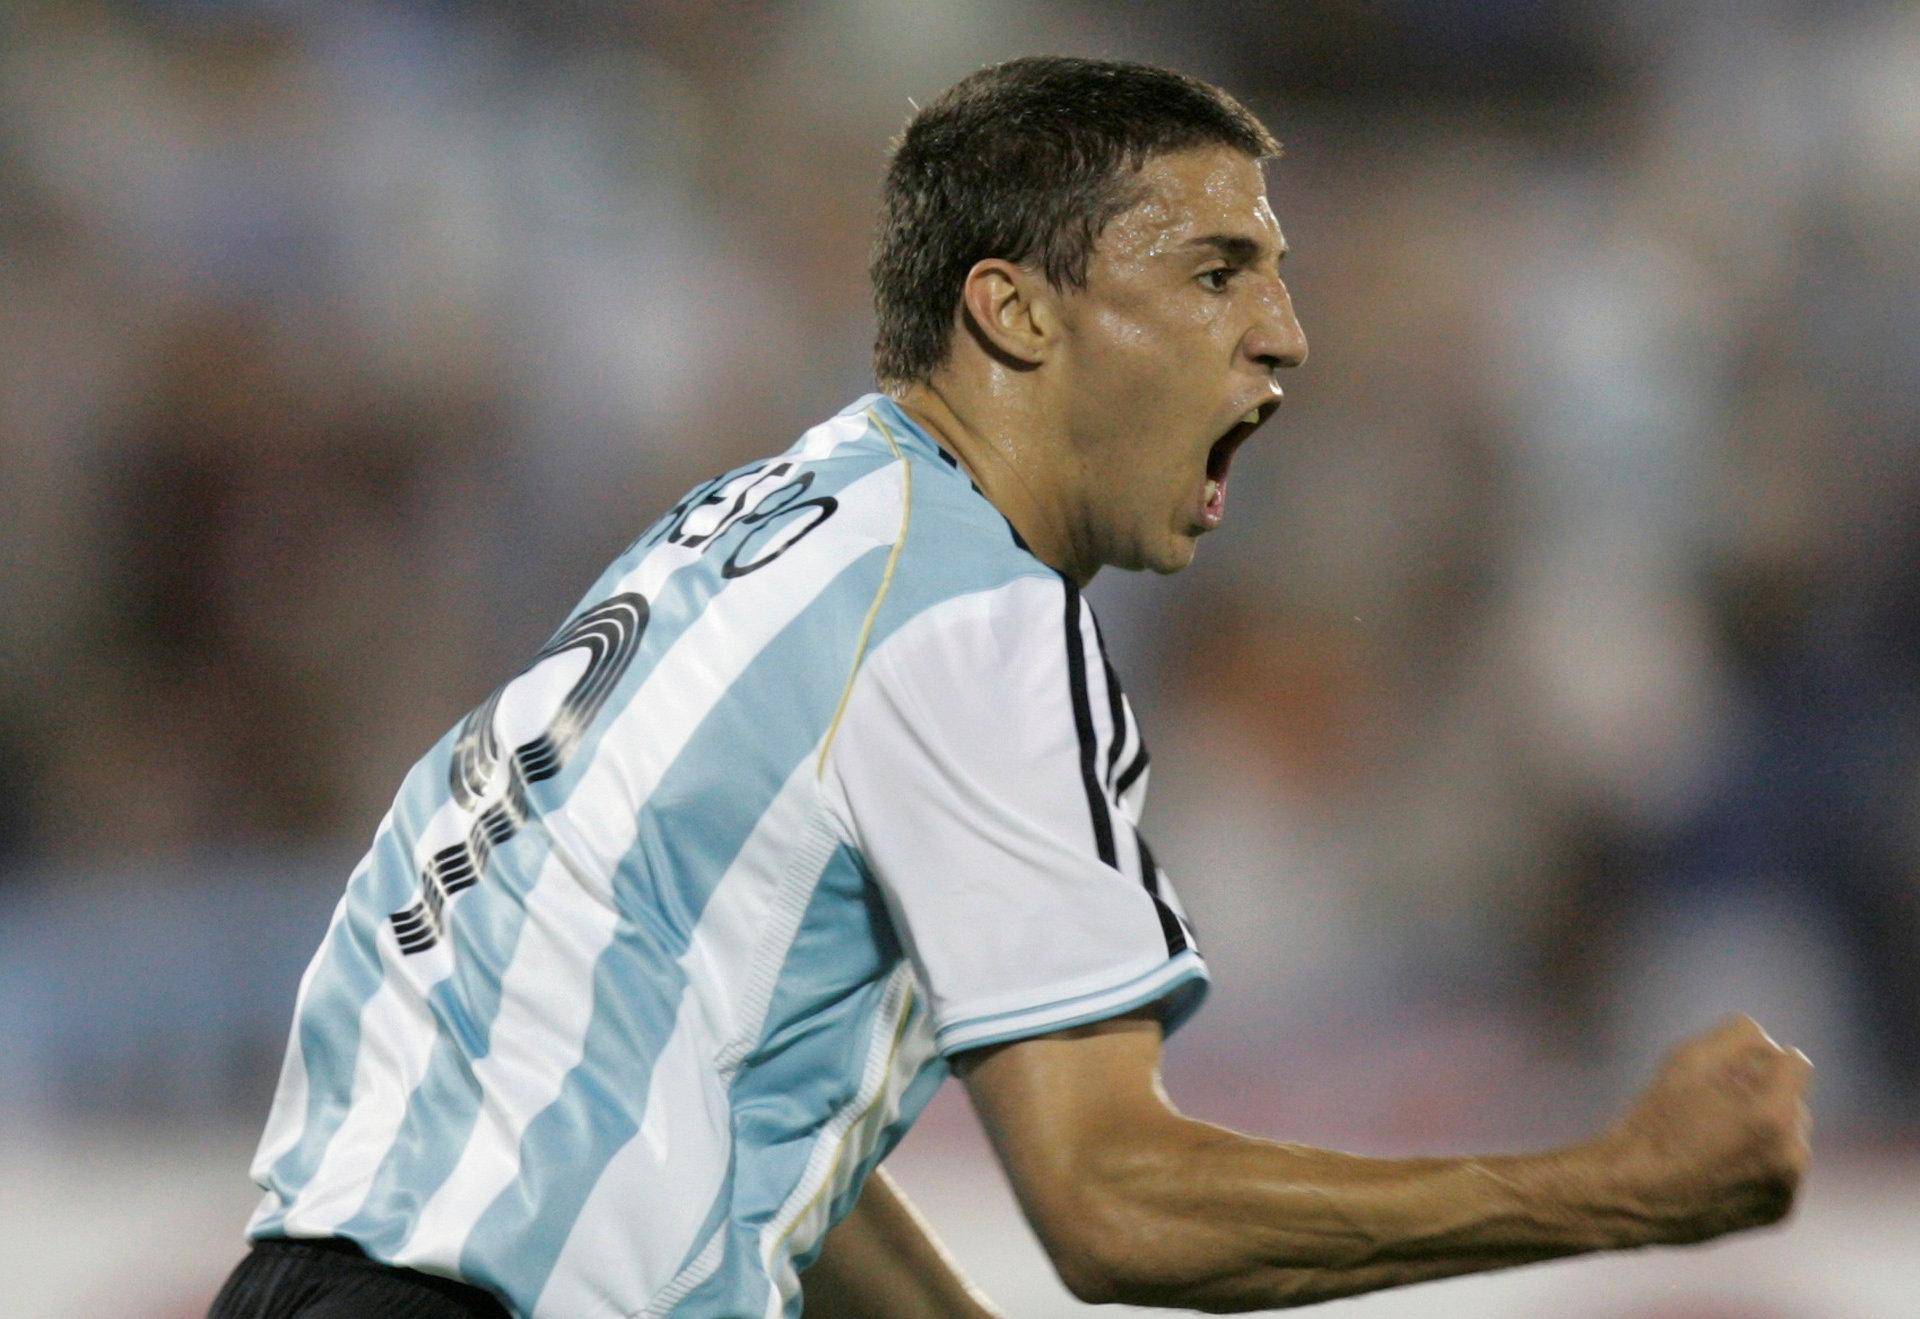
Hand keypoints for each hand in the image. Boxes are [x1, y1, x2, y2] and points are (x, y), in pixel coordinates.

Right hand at [1600, 1015, 1812, 1244]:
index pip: (1795, 1063)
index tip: (1727, 1076)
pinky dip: (1759, 1165)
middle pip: (1793, 1100)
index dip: (1756, 1062)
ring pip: (1790, 1137)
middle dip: (1762, 1098)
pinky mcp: (1781, 1211)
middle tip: (1710, 1113)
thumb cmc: (1654, 1121)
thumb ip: (1738, 1037)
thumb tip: (1773, 1047)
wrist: (1632, 1196)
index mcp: (1772, 1114)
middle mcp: (1791, 1154)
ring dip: (1763, 1131)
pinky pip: (1782, 1171)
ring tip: (1712, 1143)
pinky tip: (1720, 1169)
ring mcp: (1788, 1187)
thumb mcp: (1685, 1060)